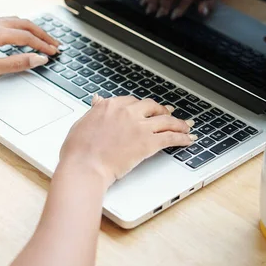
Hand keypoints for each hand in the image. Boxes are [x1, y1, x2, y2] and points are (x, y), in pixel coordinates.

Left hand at [0, 17, 60, 80]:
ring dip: (33, 29)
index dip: (44, 46)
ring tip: (43, 38)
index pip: (28, 37)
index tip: (54, 53)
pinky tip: (22, 33)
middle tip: (56, 44)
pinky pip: (7, 20)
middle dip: (43, 34)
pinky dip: (21, 26)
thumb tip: (37, 59)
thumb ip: (17, 63)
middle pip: (26, 25)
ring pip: (17, 20)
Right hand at [58, 95, 195, 188]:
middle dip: (161, 110)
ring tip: (185, 126)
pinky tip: (188, 139)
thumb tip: (96, 100)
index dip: (140, 106)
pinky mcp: (148, 142)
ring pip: (166, 120)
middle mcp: (126, 112)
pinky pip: (171, 137)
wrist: (85, 165)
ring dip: (178, 123)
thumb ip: (94, 111)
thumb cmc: (78, 150)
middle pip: (151, 106)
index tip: (144, 109)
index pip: (131, 101)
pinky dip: (182, 138)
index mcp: (109, 106)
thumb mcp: (81, 123)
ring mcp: (139, 126)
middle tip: (167, 114)